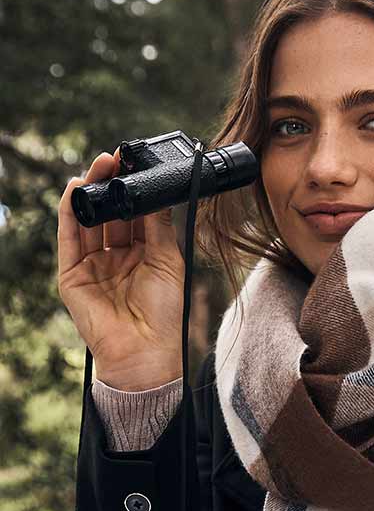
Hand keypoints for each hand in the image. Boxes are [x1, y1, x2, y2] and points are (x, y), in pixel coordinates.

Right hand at [57, 149, 184, 389]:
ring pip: (89, 221)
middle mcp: (115, 259)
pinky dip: (71, 212)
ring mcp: (92, 266)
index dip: (134, 191)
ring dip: (92, 191)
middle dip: (112, 186)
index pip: (134, 216)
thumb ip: (158, 225)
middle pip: (110, 214)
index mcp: (142, 256)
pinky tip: (76, 189)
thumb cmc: (163, 314)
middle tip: (117, 159)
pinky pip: (69, 237)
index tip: (137, 166)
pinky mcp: (72, 275)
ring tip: (100, 165)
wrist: (145, 350)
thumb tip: (156, 190)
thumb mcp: (167, 261)